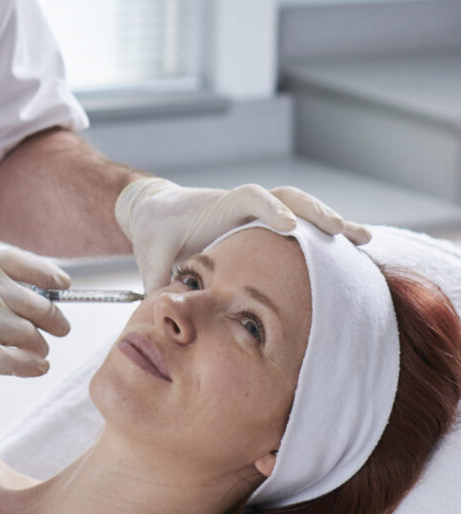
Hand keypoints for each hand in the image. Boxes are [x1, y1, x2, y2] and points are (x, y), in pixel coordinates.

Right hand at [0, 250, 71, 392]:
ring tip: (41, 352)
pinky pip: (17, 360)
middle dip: (54, 317)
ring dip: (40, 345)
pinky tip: (35, 367)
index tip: (64, 284)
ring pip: (29, 333)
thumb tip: (14, 293)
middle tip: (61, 327)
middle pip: (35, 301)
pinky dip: (32, 365)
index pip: (22, 262)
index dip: (49, 274)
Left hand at [114, 177, 370, 290]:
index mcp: (217, 209)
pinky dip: (323, 237)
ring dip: (329, 222)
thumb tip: (168, 316)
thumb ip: (158, 286)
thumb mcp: (151, 260)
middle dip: (316, 211)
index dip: (269, 208)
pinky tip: (351, 254)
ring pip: (300, 210)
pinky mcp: (265, 227)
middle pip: (286, 197)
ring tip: (362, 240)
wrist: (156, 214)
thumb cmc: (154, 236)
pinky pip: (298, 227)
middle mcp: (243, 208)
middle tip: (345, 231)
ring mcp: (257, 216)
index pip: (249, 197)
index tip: (288, 226)